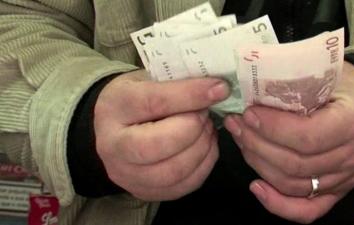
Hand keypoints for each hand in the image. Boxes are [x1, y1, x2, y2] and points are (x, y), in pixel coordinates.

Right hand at [94, 70, 228, 200]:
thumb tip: (217, 89)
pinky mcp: (143, 191)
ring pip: (174, 171)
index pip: (154, 102)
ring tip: (207, 129)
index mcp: (115, 107)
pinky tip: (206, 146)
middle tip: (206, 114)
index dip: (191, 95)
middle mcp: (113, 146)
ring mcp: (126, 174)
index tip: (219, 89)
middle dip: (194, 128)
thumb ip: (178, 83)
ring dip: (202, 148)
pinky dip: (204, 165)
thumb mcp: (149, 80)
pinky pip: (183, 186)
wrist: (113, 127)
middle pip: (159, 145)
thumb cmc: (136, 98)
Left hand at [224, 61, 353, 222]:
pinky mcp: (335, 191)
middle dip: (256, 144)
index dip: (271, 128)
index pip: (306, 137)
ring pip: (292, 184)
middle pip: (294, 164)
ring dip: (258, 163)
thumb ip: (293, 88)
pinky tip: (256, 187)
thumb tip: (250, 94)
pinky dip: (277, 203)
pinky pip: (306, 210)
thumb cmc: (342, 86)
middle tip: (237, 124)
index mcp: (351, 122)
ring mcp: (343, 178)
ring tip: (241, 140)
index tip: (249, 114)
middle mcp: (351, 156)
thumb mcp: (323, 75)